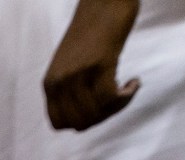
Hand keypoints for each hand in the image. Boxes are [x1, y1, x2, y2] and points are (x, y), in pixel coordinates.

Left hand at [43, 0, 141, 130]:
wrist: (104, 1)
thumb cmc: (93, 32)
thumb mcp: (71, 65)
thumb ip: (70, 90)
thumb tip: (81, 123)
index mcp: (49, 83)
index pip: (58, 123)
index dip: (82, 122)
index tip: (99, 108)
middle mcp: (59, 81)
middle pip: (80, 123)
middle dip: (102, 117)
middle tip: (118, 99)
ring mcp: (77, 74)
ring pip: (96, 113)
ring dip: (117, 107)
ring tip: (126, 89)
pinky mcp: (99, 65)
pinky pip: (112, 99)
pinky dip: (128, 96)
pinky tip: (134, 81)